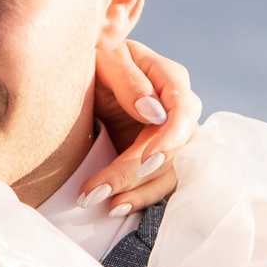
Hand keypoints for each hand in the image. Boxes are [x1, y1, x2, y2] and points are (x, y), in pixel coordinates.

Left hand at [86, 39, 202, 219]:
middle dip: (137, 174)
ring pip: (172, 173)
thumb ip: (128, 80)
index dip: (168, 141)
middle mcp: (179, 111)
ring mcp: (173, 138)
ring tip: (108, 207)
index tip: (143, 162)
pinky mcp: (160, 160)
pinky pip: (160, 184)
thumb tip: (154, 113)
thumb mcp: (105, 57)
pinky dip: (141, 198)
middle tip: (96, 192)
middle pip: (176, 151)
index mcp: (170, 79)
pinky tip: (117, 208)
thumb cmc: (96, 60)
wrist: (83, 78)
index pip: (183, 113)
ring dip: (140, 193)